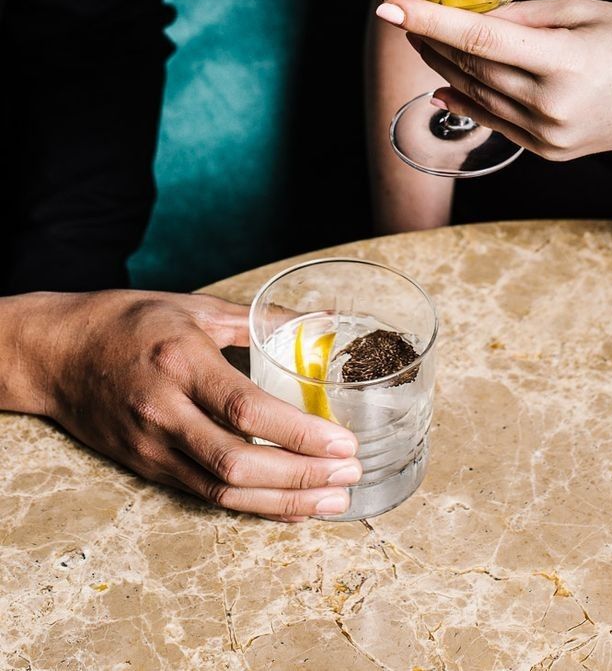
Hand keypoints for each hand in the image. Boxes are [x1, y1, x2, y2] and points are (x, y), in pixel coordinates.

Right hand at [13, 289, 360, 519]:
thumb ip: (259, 318)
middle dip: (301, 476)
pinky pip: (205, 494)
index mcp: (181, 362)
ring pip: (223, 490)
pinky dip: (253, 506)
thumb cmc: (129, 321)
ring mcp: (152, 445)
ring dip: (284, 502)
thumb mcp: (195, 307)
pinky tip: (290, 506)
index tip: (344, 443)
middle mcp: (165, 411)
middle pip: (238, 463)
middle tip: (350, 475)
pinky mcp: (147, 467)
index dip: (298, 433)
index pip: (245, 409)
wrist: (59, 353)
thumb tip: (320, 319)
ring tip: (333, 501)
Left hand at [376, 0, 611, 160]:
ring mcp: (548, 134)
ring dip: (442, 67)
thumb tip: (474, 14)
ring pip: (476, 94)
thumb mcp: (587, 11)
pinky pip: (494, 121)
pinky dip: (465, 100)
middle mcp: (550, 104)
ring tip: (420, 42)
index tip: (389, 7)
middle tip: (403, 16)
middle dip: (429, 40)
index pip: (478, 38)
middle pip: (470, 66)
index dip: (428, 22)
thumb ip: (525, 15)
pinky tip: (441, 84)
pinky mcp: (548, 151)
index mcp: (563, 62)